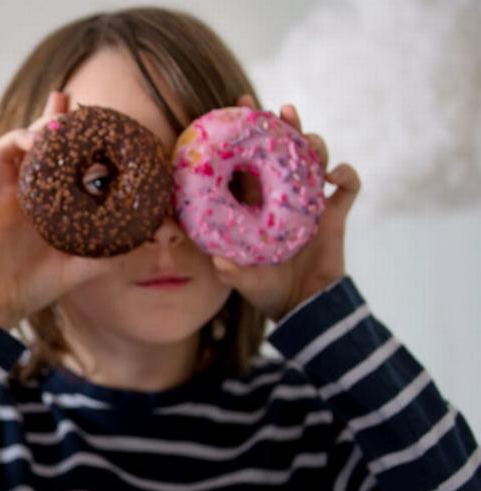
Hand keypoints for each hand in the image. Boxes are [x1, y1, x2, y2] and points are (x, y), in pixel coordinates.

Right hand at [0, 90, 107, 328]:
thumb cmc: (38, 287)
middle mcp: (25, 193)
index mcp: (48, 201)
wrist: (0, 307)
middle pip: (32, 144)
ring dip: (16, 136)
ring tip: (35, 137)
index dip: (69, 131)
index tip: (86, 110)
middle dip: (46, 120)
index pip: (60, 156)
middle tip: (63, 105)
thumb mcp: (83, 267)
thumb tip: (153, 242)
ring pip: (3, 152)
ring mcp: (0, 198)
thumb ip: (112, 254)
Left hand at [210, 97, 361, 320]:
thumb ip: (232, 273)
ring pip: (315, 160)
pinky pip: (347, 187)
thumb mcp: (244, 282)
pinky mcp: (334, 214)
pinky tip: (335, 175)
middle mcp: (281, 197)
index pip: (247, 161)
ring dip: (315, 144)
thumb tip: (219, 262)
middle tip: (282, 109)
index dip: (244, 135)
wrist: (304, 307)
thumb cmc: (266, 292)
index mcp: (254, 204)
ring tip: (308, 141)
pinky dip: (346, 175)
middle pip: (284, 150)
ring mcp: (310, 202)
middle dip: (285, 125)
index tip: (239, 107)